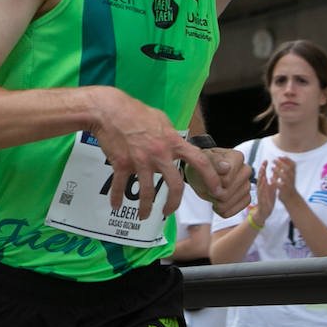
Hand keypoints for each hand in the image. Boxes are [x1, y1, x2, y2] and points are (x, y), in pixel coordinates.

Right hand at [92, 90, 210, 220]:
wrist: (109, 110)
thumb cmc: (135, 111)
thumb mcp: (161, 119)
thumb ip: (171, 136)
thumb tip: (177, 144)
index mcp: (172, 142)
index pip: (198, 161)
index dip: (210, 177)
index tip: (216, 190)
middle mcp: (159, 154)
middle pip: (175, 185)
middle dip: (174, 203)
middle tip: (169, 211)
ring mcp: (140, 160)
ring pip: (147, 192)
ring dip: (145, 208)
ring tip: (143, 215)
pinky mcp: (122, 164)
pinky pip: (119, 186)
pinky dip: (116, 198)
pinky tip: (116, 205)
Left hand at [187, 147, 251, 217]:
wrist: (202, 175)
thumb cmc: (203, 166)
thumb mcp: (202, 161)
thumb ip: (214, 163)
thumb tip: (227, 168)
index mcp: (237, 157)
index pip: (226, 179)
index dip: (213, 181)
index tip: (207, 174)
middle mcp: (246, 170)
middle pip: (228, 192)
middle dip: (213, 192)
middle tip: (208, 185)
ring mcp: (247, 185)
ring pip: (230, 202)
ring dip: (216, 202)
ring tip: (212, 192)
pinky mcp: (246, 198)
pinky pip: (235, 210)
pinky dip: (223, 210)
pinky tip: (217, 202)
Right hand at [253, 159, 277, 222]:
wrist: (265, 211)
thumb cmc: (268, 198)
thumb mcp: (272, 188)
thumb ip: (274, 180)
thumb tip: (277, 171)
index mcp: (263, 185)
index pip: (263, 174)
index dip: (264, 167)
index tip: (266, 160)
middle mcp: (260, 188)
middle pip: (260, 178)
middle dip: (261, 171)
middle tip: (263, 164)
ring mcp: (260, 193)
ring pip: (259, 184)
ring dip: (261, 178)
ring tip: (263, 171)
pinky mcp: (261, 199)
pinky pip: (261, 193)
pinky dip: (262, 188)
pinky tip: (264, 183)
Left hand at [269, 156, 298, 208]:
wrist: (291, 198)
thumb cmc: (289, 185)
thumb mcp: (290, 175)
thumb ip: (287, 167)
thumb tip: (282, 157)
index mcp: (293, 174)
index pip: (293, 165)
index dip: (287, 160)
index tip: (280, 156)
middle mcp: (292, 178)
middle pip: (288, 169)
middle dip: (281, 163)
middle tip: (273, 160)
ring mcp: (289, 184)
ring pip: (284, 176)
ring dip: (278, 171)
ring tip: (271, 168)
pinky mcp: (284, 190)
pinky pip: (280, 185)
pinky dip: (275, 181)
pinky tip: (270, 178)